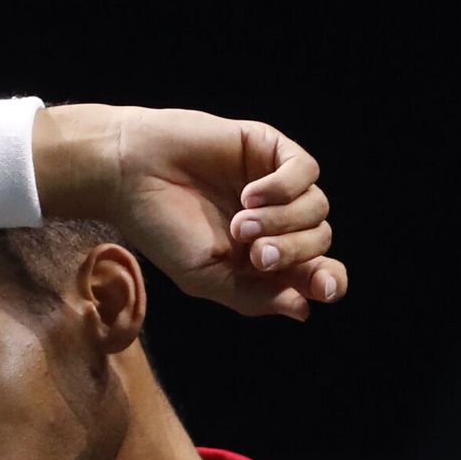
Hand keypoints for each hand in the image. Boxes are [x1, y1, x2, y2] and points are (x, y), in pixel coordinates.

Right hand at [112, 107, 346, 319]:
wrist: (130, 175)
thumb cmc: (161, 229)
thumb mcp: (204, 277)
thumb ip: (253, 296)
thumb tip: (304, 310)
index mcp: (265, 258)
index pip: (319, 273)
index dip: (330, 281)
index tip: (321, 288)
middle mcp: (278, 221)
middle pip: (319, 241)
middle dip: (293, 252)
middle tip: (254, 253)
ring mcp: (277, 184)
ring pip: (317, 208)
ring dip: (283, 221)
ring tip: (239, 223)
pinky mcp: (269, 149)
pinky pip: (305, 170)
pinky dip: (285, 187)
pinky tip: (248, 194)